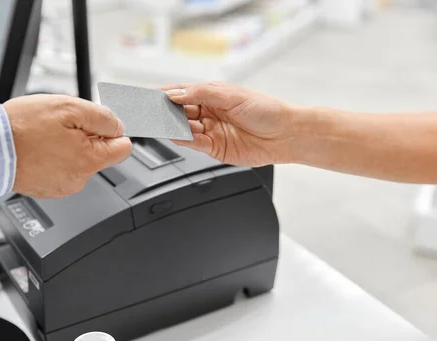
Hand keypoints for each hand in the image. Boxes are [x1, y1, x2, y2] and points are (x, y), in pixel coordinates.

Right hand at [4, 95, 131, 197]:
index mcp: (89, 160)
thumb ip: (102, 117)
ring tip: (45, 136)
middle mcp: (79, 179)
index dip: (113, 131)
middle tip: (62, 126)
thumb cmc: (22, 128)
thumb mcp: (68, 107)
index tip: (101, 124)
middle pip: (99, 153)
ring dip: (68, 146)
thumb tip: (118, 127)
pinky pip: (60, 169)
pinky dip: (52, 157)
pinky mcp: (46, 189)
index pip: (123, 148)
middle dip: (87, 137)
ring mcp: (62, 187)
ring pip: (78, 160)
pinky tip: (38, 148)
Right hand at [165, 82, 294, 165]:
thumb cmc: (266, 110)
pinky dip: (184, 140)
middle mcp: (210, 113)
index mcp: (213, 95)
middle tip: (156, 111)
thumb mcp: (232, 95)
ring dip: (175, 126)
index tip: (154, 95)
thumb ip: (202, 94)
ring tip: (166, 123)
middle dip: (168, 111)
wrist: (285, 135)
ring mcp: (211, 131)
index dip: (168, 93)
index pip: (184, 92)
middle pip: (181, 111)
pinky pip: (194, 144)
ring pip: (185, 128)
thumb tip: (176, 94)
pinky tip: (178, 135)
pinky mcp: (214, 148)